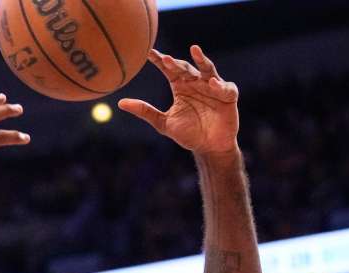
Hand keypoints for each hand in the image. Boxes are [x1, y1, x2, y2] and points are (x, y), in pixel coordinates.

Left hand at [119, 45, 238, 154]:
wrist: (208, 147)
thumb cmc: (187, 134)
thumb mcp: (163, 123)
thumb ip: (145, 111)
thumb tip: (120, 102)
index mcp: (180, 87)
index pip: (169, 70)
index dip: (160, 61)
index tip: (148, 53)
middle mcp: (196, 83)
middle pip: (186, 68)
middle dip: (176, 63)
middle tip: (166, 59)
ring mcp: (213, 88)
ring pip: (207, 69)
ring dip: (201, 60)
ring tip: (194, 50)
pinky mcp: (228, 96)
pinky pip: (225, 88)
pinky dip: (219, 85)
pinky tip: (211, 82)